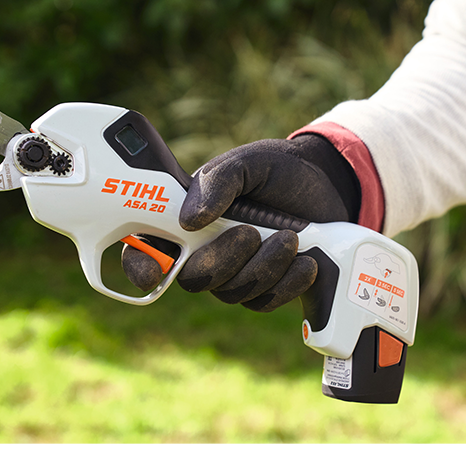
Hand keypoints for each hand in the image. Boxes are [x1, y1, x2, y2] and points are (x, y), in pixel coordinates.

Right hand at [121, 134, 360, 311]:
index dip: (141, 264)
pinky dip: (287, 284)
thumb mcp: (246, 163)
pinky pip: (264, 303)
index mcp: (186, 218)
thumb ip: (217, 183)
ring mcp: (234, 274)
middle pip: (193, 280)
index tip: (151, 271)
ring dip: (264, 267)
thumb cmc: (276, 170)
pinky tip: (305, 262)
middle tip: (251, 232)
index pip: (147, 248)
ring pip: (233, 293)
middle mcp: (204, 250)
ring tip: (290, 238)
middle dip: (223, 260)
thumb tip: (190, 220)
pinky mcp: (265, 288)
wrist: (324, 185)